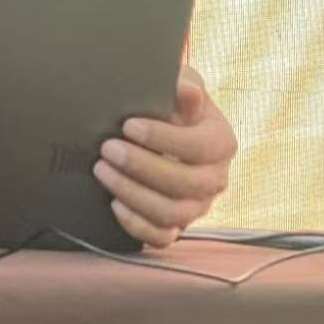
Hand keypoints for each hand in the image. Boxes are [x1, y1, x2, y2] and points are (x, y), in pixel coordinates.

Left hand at [93, 64, 236, 247]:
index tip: (129, 125)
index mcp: (221, 143)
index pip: (198, 147)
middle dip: (141, 166)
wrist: (163, 125)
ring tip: (102, 171)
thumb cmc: (171, 103)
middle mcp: (215, 178)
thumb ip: (186, 86)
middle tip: (107, 148)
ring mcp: (197, 206)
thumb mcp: (181, 86)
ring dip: (133, 193)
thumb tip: (187, 90)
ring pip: (172, 214)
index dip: (162, 139)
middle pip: (185, 184)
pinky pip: (161, 238)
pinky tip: (114, 203)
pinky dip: (137, 225)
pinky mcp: (177, 223)